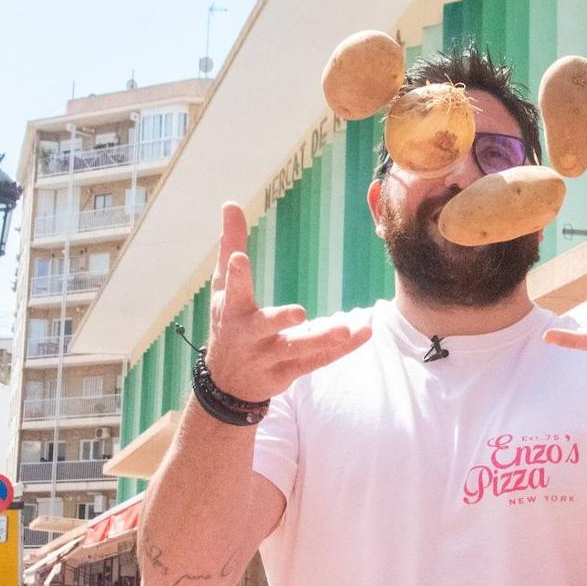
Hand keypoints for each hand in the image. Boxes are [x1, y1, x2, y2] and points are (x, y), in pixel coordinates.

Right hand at [206, 202, 372, 401]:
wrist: (227, 382)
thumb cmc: (228, 321)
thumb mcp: (223, 286)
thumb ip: (230, 245)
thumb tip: (230, 203)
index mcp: (232, 310)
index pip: (233, 290)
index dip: (236, 275)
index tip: (239, 257)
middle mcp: (249, 335)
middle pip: (264, 326)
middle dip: (279, 320)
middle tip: (299, 312)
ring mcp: (269, 357)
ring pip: (296, 348)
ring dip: (320, 339)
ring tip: (344, 328)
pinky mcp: (289, 372)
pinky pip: (318, 360)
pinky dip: (341, 349)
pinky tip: (363, 333)